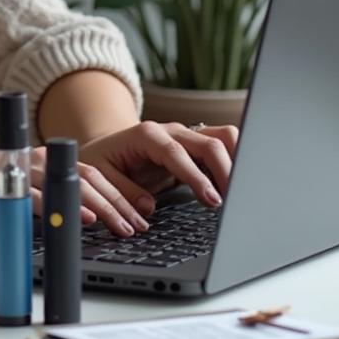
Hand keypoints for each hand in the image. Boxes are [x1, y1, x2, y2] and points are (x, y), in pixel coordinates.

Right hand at [0, 143, 171, 235]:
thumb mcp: (16, 190)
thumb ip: (45, 196)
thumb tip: (79, 218)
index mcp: (39, 159)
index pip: (89, 172)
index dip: (118, 193)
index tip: (138, 215)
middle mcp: (34, 159)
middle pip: (87, 177)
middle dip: (119, 203)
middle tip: (139, 226)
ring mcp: (20, 172)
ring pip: (70, 186)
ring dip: (101, 208)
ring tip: (122, 227)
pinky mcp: (5, 188)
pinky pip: (42, 199)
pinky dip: (66, 210)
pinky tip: (84, 221)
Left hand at [76, 120, 238, 234]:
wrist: (107, 148)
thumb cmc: (103, 161)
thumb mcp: (99, 176)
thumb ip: (121, 191)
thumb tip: (147, 208)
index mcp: (146, 135)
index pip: (177, 153)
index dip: (196, 177)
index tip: (212, 200)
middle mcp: (170, 131)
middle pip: (208, 142)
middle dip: (225, 171)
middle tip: (231, 204)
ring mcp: (186, 135)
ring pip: (223, 136)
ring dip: (236, 162)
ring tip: (238, 194)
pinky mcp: (196, 146)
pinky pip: (224, 146)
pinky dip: (235, 162)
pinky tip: (234, 187)